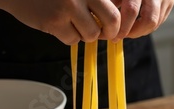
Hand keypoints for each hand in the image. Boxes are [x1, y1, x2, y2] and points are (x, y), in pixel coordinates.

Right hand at [0, 0, 120, 44]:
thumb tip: (119, 19)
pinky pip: (72, 39)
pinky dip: (68, 37)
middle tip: (105, 34)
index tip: (115, 25)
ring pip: (92, 34)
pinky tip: (59, 26)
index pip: (117, 6)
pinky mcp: (54, 21)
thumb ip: (95, 0)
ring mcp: (69, 6)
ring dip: (86, 35)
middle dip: (110, 32)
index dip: (119, 19)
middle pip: (112, 20)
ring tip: (75, 25)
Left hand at [111, 0, 173, 40]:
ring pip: (155, 23)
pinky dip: (147, 26)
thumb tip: (102, 22)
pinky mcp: (169, 2)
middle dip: (133, 32)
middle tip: (121, 35)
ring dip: (140, 31)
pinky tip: (136, 25)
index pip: (132, 10)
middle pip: (148, 20)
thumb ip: (112, 1)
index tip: (113, 34)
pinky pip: (160, 21)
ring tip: (128, 31)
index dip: (122, 26)